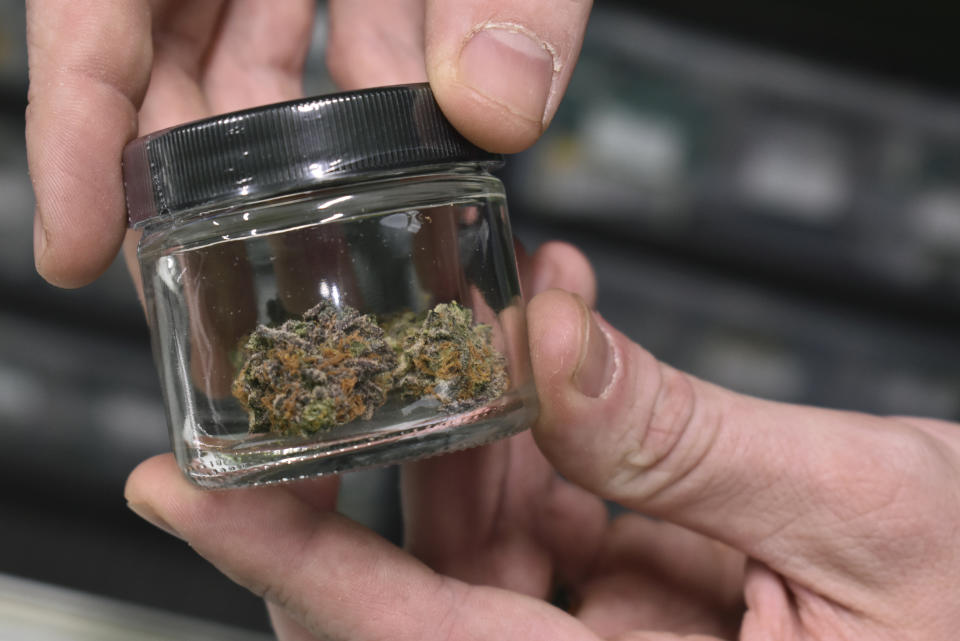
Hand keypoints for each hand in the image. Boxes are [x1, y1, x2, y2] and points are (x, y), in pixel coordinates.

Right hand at [25, 0, 590, 287]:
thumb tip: (499, 106)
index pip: (88, 10)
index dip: (72, 127)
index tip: (73, 242)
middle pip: (156, 49)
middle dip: (179, 165)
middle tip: (205, 270)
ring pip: (243, 46)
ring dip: (283, 143)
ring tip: (310, 230)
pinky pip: (326, 20)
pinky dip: (360, 87)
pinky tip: (399, 139)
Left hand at [126, 242, 959, 639]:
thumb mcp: (855, 516)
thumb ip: (688, 438)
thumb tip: (554, 340)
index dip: (288, 566)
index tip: (177, 492)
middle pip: (435, 595)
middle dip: (411, 459)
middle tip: (384, 355)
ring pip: (494, 549)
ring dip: (492, 430)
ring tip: (516, 326)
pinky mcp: (648, 613)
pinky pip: (565, 528)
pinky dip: (564, 442)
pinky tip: (572, 360)